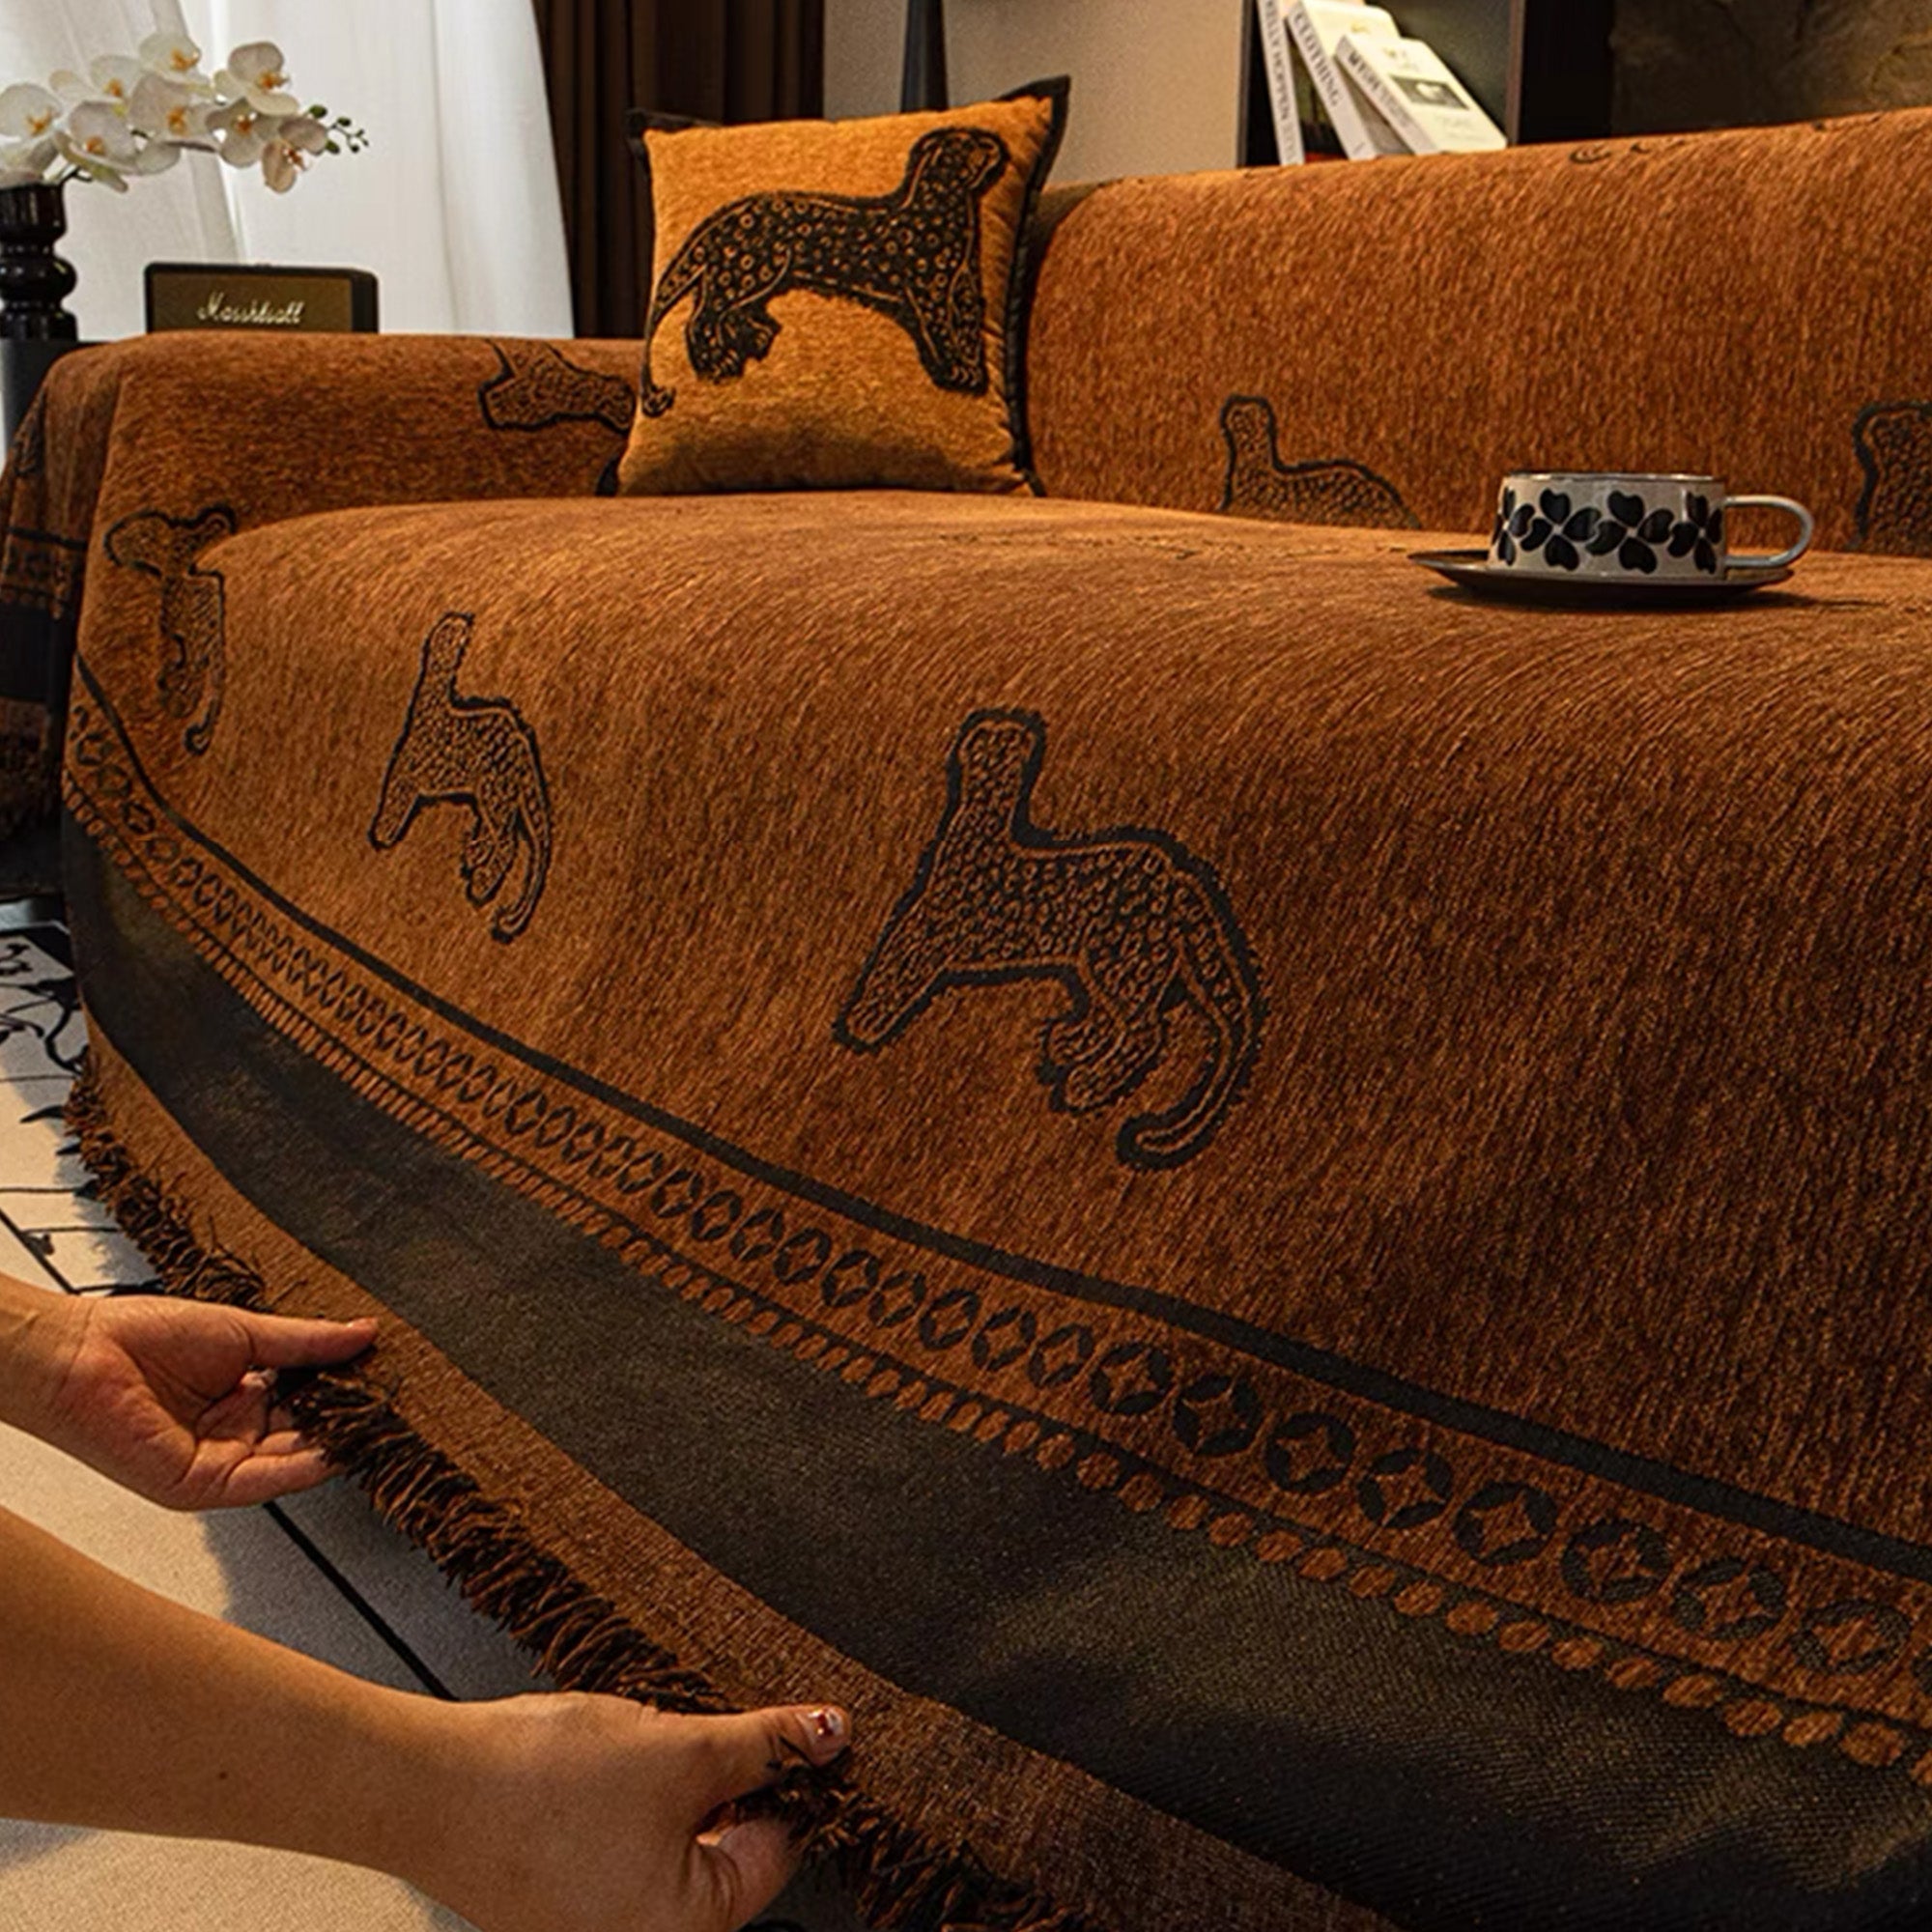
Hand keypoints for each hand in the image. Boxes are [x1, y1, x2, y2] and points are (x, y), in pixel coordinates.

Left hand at [7, 1282, 375, 1509]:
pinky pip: (262, 1481)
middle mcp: (235, 1430)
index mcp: (243, 1394)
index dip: (345, 1390)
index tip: (384, 1379)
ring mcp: (219, 1459)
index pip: (309, 1399)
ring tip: (374, 1426)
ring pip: (290, 1460)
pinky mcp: (201, 1483)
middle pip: (306, 1432)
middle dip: (346, 1420)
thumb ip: (305, 1342)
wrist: (82, 1355)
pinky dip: (300, 1469)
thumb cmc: (141, 1335)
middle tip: (390, 1406)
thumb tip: (363, 1333)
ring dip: (332, 1445)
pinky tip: (333, 1452)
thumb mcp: (244, 1332)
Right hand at [410, 1693, 852, 1931]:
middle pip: (722, 1846)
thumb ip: (765, 1744)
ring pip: (670, 1837)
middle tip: (700, 1730)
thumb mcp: (681, 1748)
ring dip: (673, 1785)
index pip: (777, 1849)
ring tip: (639, 1743)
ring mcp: (599, 1922)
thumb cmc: (539, 1785)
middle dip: (719, 1780)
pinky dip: (627, 1801)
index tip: (793, 1736)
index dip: (787, 1779)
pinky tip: (603, 1762)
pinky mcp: (561, 1899)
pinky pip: (621, 1844)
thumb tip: (827, 1736)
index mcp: (688, 1927)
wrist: (431, 1785)